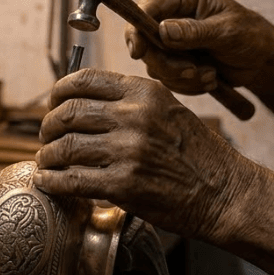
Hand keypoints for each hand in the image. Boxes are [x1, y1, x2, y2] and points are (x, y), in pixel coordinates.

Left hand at [32, 68, 256, 242]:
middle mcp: (135, 116)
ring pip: (65, 146)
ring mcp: (129, 150)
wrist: (226, 193)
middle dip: (48, 126)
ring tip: (47, 162)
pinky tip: (48, 183)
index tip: (53, 105)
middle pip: (68, 112)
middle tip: (47, 138)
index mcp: (145, 92)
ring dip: (48, 156)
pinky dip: (53, 182)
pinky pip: (72, 179)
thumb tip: (86, 104)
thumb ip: (132, 104)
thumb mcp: (170, 110)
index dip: (58, 93)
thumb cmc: (199, 155)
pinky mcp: (124, 184)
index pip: (84, 80)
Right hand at [126, 0, 273, 93]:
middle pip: (146, 42)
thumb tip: (162, 31)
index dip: (136, 29)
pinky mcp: (176, 61)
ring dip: (182, 77)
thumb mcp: (227, 31)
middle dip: (167, 63)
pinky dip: (188, 85)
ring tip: (210, 74)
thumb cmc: (251, 34)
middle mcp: (172, 16)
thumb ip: (194, 31)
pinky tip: (210, 79)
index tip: (138, 51)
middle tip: (191, 71)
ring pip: (155, 65)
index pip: (147, 8)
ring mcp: (172, 41)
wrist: (263, 58)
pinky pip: (168, 79)